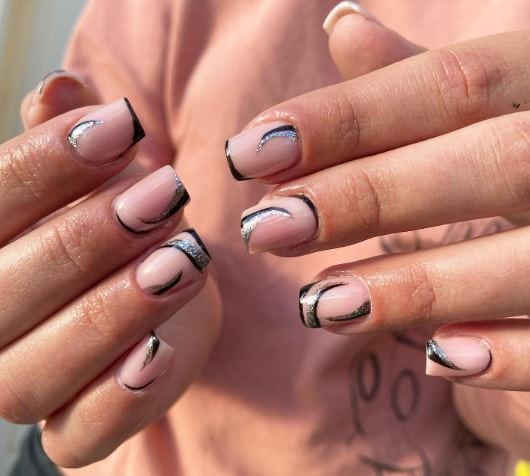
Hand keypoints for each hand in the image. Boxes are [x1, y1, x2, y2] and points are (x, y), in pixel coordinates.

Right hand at [0, 72, 220, 466]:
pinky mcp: (77, 431)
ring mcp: (23, 387)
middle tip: (162, 197)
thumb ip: (67, 142)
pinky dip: (118, 399)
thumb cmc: (119, 233)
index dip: (48, 164)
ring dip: (112, 312)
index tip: (120, 127)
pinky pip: (82, 432)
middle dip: (88, 239)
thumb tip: (63, 87)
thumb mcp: (96, 183)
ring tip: (181, 261)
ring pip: (36, 370)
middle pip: (8, 288)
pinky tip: (159, 353)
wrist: (158, 297)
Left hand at [225, 6, 529, 393]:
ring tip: (317, 303)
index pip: (452, 83)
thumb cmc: (524, 171)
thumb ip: (418, 80)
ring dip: (414, 286)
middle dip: (365, 195)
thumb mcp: (482, 112)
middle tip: (263, 227)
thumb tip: (343, 25)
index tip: (248, 152)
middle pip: (492, 159)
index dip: (344, 117)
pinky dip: (510, 358)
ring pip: (526, 258)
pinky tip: (438, 357)